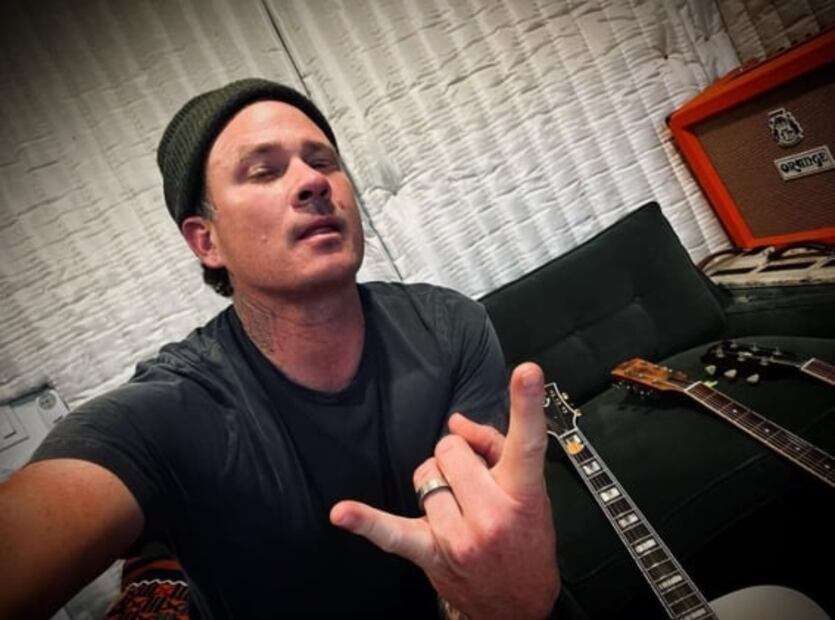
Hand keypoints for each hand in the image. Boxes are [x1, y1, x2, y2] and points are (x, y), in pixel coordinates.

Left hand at [330, 362, 559, 618]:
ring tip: (456, 503)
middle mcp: (493, 514)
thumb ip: (495, 445)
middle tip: (473, 480)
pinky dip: (366, 522)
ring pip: (425, 474)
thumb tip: (456, 422)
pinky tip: (343, 513)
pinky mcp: (431, 553)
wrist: (518, 604)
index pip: (527, 442)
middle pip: (451, 448)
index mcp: (523, 492)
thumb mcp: (530, 490)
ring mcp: (460, 536)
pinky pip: (392, 533)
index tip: (525, 372)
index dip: (527, 405)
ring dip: (436, 482)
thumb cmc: (525, 539)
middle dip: (458, 457)